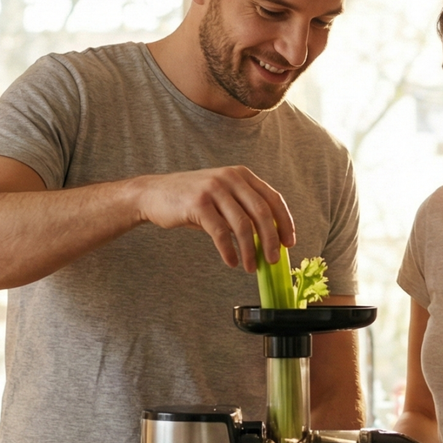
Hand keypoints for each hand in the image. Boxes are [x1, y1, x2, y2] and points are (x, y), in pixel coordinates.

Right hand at [133, 167, 295, 270]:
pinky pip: (220, 233)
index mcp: (241, 175)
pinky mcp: (198, 203)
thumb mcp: (222, 198)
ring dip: (250, 250)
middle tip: (273, 260)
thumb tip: (268, 240)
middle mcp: (230, 178)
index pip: (273, 198)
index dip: (285, 222)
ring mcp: (214, 188)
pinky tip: (232, 262)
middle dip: (271, 240)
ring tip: (249, 267)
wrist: (154, 194)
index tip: (289, 243)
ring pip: (242, 225)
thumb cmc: (191, 200)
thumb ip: (243, 211)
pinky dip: (229, 251)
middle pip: (262, 212)